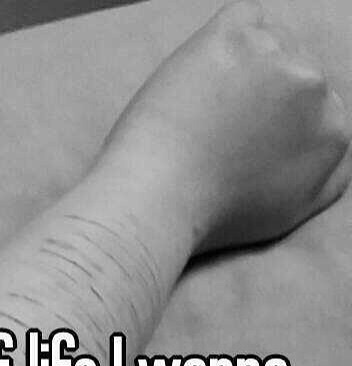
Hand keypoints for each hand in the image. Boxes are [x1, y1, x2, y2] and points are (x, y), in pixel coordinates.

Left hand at [99, 0, 351, 252]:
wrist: (159, 200)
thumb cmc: (213, 218)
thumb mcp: (287, 214)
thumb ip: (325, 175)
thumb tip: (330, 146)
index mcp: (333, 134)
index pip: (315, 109)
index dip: (275, 119)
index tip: (241, 133)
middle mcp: (316, 91)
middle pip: (296, 73)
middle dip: (261, 93)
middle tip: (214, 123)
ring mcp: (277, 59)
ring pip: (270, 44)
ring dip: (240, 68)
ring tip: (200, 107)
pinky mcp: (236, 37)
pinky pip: (243, 17)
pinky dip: (224, 39)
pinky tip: (201, 71)